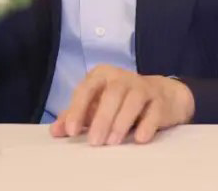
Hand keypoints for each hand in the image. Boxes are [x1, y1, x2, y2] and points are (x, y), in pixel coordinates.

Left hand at [50, 65, 194, 145]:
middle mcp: (122, 77)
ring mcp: (143, 86)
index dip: (77, 109)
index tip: (71, 131)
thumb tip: (56, 131)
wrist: (161, 95)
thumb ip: (76, 116)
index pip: (86, 89)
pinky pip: (154, 111)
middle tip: (94, 142)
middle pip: (111, 94)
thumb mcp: (96, 105)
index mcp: (101, 76)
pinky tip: (140, 138)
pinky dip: (147, 124)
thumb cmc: (121, 101)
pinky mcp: (160, 100)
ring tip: (113, 142)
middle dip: (102, 119)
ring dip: (122, 122)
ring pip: (133, 100)